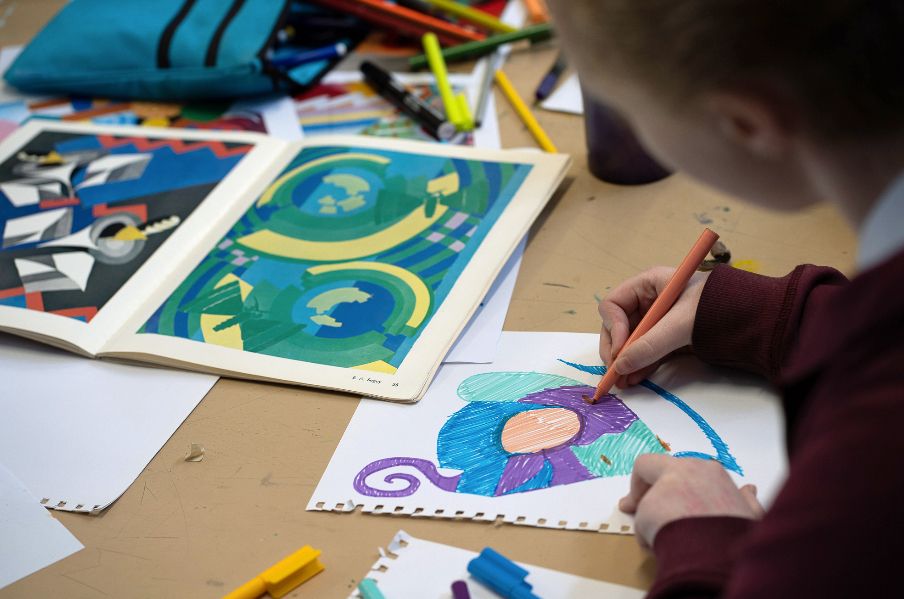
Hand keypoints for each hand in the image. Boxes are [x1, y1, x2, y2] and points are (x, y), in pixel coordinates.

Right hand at [598, 267, 709, 387]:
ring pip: (631, 342)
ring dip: (626, 361)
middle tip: (616, 370)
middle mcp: (649, 300)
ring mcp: (658, 320)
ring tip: (624, 381)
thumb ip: (650, 345)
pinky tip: (636, 378)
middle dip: (616, 349)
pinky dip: (640, 365)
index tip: (621, 350)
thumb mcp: (681, 324)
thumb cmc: (717, 307)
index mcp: (649, 284)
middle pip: (618, 325)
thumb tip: (621, 366)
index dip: (613, 327)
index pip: (614, 304)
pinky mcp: (668, 338)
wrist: (753, 318)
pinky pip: (646, 352)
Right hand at [619, 454, 763, 548]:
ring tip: (688, 521)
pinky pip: (739, 497)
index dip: (634, 487)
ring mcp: (729, 486)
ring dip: (695, 496)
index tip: (631, 509)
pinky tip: (729, 510)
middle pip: (678, 471)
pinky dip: (731, 502)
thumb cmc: (671, 529)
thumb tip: (649, 517)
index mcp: (675, 468)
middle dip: (665, 490)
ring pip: (708, 482)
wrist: (711, 553)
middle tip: (657, 514)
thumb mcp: (643, 521)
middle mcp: (704, 469)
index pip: (645, 464)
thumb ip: (643, 513)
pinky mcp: (748, 507)